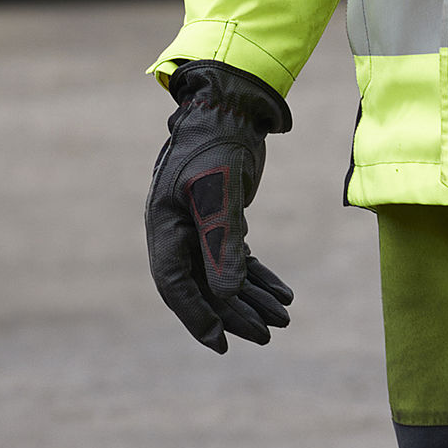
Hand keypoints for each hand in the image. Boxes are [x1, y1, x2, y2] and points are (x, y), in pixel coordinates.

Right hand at [145, 60, 295, 352]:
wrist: (229, 105)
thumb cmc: (217, 141)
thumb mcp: (221, 190)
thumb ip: (222, 241)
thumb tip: (227, 294)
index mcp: (164, 224)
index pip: (174, 283)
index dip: (196, 315)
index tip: (222, 342)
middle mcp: (176, 229)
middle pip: (201, 285)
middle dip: (235, 313)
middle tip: (269, 335)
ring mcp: (197, 225)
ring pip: (220, 275)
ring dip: (251, 298)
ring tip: (284, 318)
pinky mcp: (219, 218)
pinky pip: (235, 258)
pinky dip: (257, 276)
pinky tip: (283, 293)